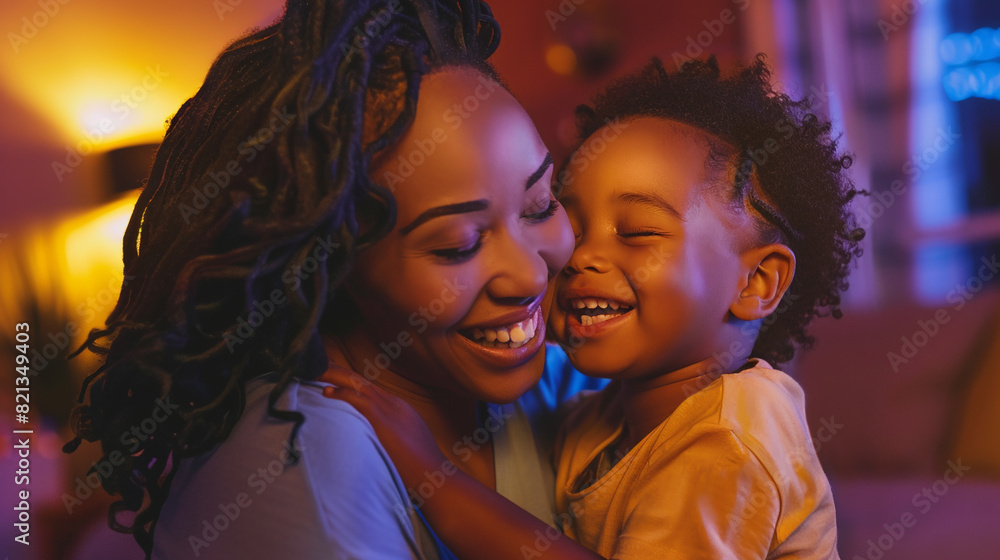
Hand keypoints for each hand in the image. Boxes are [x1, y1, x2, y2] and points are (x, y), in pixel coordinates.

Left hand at [319, 365, 448, 486]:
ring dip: (336, 376)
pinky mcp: (383, 418)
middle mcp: (394, 404)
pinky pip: (357, 398)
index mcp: (400, 409)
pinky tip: (326, 392)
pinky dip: (340, 392)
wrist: (433, 475)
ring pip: (358, 383)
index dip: (349, 382)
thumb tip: (380, 447)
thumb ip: (392, 441)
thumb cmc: (421, 470)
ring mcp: (390, 409)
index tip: (333, 378)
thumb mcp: (408, 448)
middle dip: (340, 373)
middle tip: (320, 367)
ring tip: (317, 371)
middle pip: (362, 381)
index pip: (370, 390)